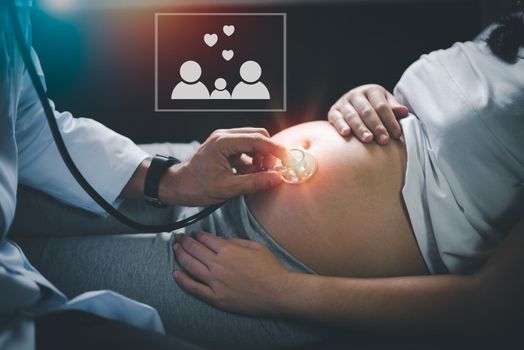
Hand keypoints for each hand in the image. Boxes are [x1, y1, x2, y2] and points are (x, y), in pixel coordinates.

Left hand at [159, 128, 287, 205]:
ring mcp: (225, 141)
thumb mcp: (228, 189)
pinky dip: (252, 160)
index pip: (257, 140)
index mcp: (223, 142)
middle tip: (271, 171)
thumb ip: (254, 183)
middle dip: (268, 153)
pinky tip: (250, 174)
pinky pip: (246, 149)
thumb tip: (277, 178)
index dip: (275, 150)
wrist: (176, 186)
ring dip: (261, 157)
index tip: (288, 160)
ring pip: (254, 142)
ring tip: (258, 175)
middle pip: (258, 136)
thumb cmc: (196, 187)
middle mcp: (224, 136)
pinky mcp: (225, 148)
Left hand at [172, 232, 293, 314]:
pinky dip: (182, 281)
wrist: (278, 292)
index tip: (194, 234)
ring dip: (180, 256)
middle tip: (178, 238)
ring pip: (190, 266)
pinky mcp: (216, 298)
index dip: (198, 235)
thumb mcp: (256, 246)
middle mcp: (218, 264)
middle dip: (184, 242)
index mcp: (228, 250)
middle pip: (195, 250)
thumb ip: (236, 241)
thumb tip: (222, 240)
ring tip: (174, 249)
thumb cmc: (270, 268)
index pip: (206, 239)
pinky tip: (175, 274)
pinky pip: (194, 288)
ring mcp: (215, 282)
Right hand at [328, 84, 408, 143]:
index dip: (390, 120)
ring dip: (360, 128)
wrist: (354, 104)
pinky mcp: (333, 111)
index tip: (396, 134)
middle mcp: (356, 94)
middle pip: (367, 111)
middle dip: (377, 126)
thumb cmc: (374, 107)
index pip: (382, 106)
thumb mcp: (386, 105)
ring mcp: (343, 102)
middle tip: (384, 140)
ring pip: (352, 116)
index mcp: (372, 90)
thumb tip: (404, 112)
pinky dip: (341, 125)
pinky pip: (336, 118)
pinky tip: (346, 133)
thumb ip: (394, 109)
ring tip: (368, 139)